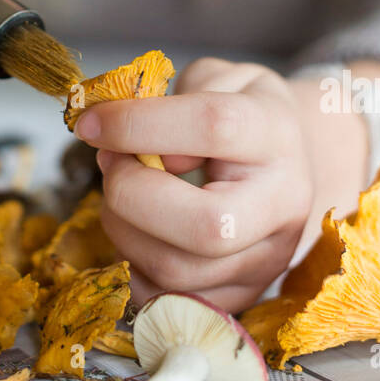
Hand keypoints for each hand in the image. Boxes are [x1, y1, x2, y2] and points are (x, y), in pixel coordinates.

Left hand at [74, 57, 313, 313]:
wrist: (287, 158)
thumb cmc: (241, 110)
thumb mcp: (216, 77)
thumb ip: (174, 98)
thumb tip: (128, 146)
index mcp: (275, 133)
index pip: (213, 127)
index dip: (139, 124)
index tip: (92, 123)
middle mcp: (282, 203)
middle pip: (207, 226)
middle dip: (131, 195)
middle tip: (110, 162)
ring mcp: (267, 259)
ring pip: (179, 271)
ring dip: (123, 229)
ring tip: (120, 192)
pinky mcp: (242, 296)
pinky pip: (169, 302)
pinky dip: (133, 267)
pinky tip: (134, 229)